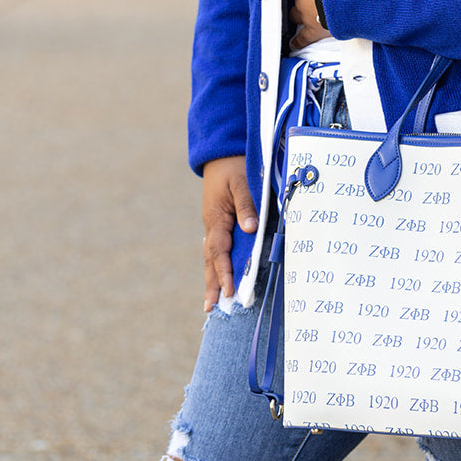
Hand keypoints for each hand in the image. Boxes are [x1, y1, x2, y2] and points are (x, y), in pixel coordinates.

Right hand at [201, 155, 257, 311]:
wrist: (221, 152)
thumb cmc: (234, 165)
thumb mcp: (241, 181)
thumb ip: (246, 205)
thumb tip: (250, 229)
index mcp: (216, 217)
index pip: (220, 250)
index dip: (225, 271)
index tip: (229, 290)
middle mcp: (212, 225)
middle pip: (211, 259)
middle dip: (212, 284)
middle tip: (211, 309)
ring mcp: (214, 225)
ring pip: (212, 256)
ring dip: (213, 278)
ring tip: (211, 303)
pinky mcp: (219, 222)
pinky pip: (217, 248)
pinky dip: (217, 265)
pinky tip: (219, 278)